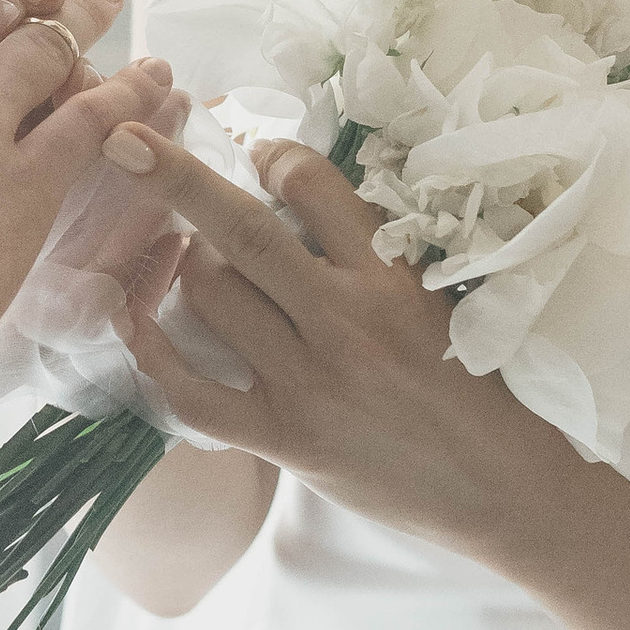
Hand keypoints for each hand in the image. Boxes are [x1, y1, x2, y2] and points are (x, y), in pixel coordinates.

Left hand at [105, 126, 540, 550]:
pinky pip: (192, 391)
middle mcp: (345, 322)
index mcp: (390, 278)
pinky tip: (134, 321)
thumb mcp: (433, 301)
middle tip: (128, 140)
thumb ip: (366, 256)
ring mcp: (309, 383)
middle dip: (176, 176)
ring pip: (211, 296)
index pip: (312, 185)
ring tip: (192, 260)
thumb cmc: (470, 387)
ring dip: (186, 265)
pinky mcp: (284, 439)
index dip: (269, 154)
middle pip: (243, 231)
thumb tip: (288, 198)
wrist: (500, 489)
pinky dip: (152, 354)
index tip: (250, 151)